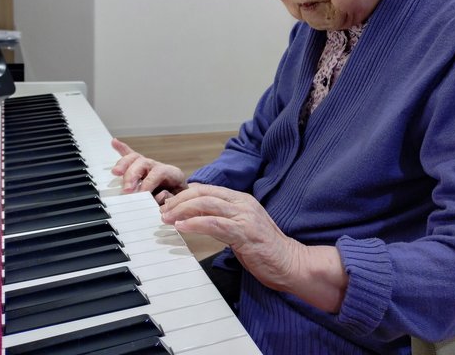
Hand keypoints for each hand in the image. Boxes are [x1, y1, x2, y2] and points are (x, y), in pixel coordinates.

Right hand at [110, 138, 187, 203]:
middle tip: (127, 188)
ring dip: (123, 164)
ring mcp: (149, 166)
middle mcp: (158, 167)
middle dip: (132, 174)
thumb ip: (169, 199)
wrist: (181, 197)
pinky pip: (130, 156)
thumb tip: (160, 195)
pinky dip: (122, 149)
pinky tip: (114, 142)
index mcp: (172, 174)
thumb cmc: (178, 199)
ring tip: (116, 172)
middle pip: (143, 163)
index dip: (148, 182)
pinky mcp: (140, 168)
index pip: (158, 172)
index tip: (140, 193)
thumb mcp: (178, 201)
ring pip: (134, 159)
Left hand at [160, 183, 347, 311]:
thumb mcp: (242, 228)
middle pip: (203, 193)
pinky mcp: (244, 232)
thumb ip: (224, 219)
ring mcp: (244, 216)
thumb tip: (199, 217)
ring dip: (182, 210)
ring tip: (167, 218)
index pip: (207, 189)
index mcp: (241, 199)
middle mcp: (242, 203)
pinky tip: (182, 226)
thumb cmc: (266, 249)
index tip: (169, 204)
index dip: (185, 195)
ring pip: (206, 204)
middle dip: (179, 200)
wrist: (291, 263)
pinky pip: (214, 223)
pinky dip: (194, 223)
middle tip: (163, 211)